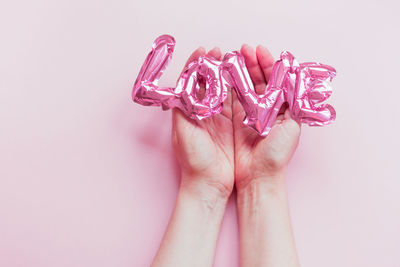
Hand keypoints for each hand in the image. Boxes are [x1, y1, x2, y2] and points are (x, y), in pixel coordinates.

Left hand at [172, 47, 233, 197]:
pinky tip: (251, 79)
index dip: (199, 64)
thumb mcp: (183, 131)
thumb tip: (184, 82)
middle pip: (213, 81)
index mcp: (191, 110)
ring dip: (233, 74)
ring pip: (228, 89)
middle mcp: (206, 112)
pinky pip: (241, 103)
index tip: (206, 50)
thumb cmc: (193, 160)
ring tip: (240, 59)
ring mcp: (222, 118)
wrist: (209, 184)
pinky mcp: (236, 127)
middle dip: (218, 64)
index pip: (194, 81)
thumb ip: (184, 107)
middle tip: (226, 51)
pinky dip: (246, 89)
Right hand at [233, 44, 300, 189]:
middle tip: (244, 49)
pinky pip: (232, 97)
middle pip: (259, 79)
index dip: (269, 64)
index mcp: (282, 108)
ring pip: (245, 85)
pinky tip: (225, 73)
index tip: (260, 51)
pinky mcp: (235, 120)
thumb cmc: (276, 154)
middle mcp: (266, 109)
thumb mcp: (291, 127)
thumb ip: (292, 102)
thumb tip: (293, 77)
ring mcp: (250, 113)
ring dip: (240, 70)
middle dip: (252, 63)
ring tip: (234, 57)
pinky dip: (229, 85)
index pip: (276, 79)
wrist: (258, 175)